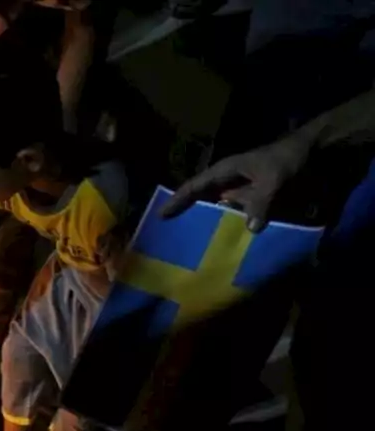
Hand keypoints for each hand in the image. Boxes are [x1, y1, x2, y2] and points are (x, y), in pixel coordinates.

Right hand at [160, 133, 310, 231]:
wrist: (309, 150)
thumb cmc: (285, 159)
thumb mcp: (273, 180)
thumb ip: (261, 204)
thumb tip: (250, 229)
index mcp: (224, 170)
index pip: (194, 186)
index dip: (177, 200)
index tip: (161, 215)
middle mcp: (226, 180)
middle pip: (199, 197)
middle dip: (185, 212)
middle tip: (169, 232)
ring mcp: (238, 188)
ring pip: (215, 206)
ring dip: (206, 220)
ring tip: (192, 240)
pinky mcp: (250, 196)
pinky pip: (233, 211)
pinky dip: (227, 223)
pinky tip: (224, 239)